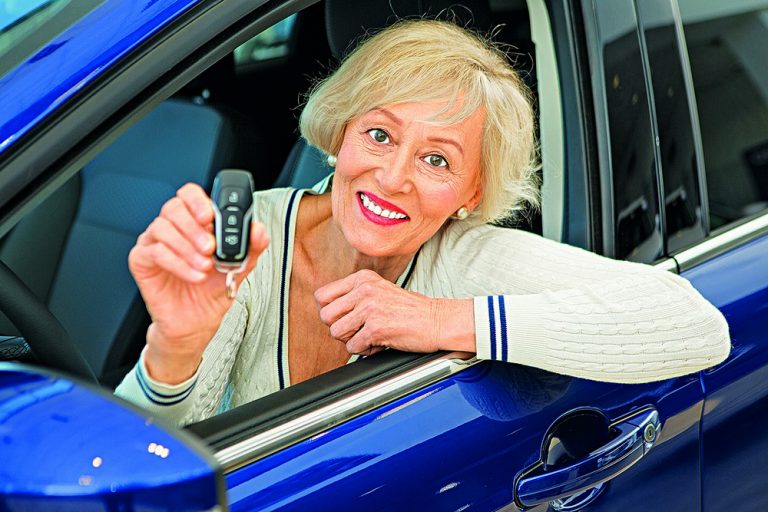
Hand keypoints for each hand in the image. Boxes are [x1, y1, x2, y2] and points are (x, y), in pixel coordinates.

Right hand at [128, 183, 268, 382]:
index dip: (198, 200)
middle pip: (173, 208)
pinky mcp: (141, 261)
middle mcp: (172, 228)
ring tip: (205, 267)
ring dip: (187, 248)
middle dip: (194, 227)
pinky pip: (155, 252)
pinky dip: (178, 264)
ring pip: (162, 228)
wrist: (195, 323)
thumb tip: (259, 231)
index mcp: (194, 222)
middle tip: (210, 247)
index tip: (210, 216)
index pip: (189, 194)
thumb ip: (252, 247)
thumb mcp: (239, 268)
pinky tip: (195, 276)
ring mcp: (153, 242)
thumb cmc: (212, 291)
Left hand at [315, 269, 475, 355]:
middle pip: (326, 316)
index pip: (322, 295)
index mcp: (362, 278)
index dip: (330, 312)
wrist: (438, 320)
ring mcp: (370, 307)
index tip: (345, 318)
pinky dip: (365, 351)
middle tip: (358, 331)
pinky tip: (380, 344)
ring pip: (336, 333)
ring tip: (370, 337)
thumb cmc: (411, 310)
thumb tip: (326, 313)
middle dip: (340, 329)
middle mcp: (364, 289)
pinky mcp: (377, 327)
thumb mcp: (379, 291)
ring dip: (352, 341)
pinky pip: (353, 347)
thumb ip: (354, 296)